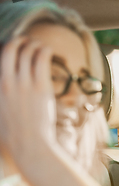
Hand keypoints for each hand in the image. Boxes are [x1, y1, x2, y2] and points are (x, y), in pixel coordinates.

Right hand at [0, 37, 55, 167]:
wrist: (29, 145)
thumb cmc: (13, 136)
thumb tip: (3, 91)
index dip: (4, 50)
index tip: (9, 49)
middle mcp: (6, 83)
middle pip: (9, 50)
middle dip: (17, 41)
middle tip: (24, 40)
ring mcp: (24, 84)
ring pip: (27, 53)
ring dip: (33, 44)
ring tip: (38, 45)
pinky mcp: (41, 88)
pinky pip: (41, 61)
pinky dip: (44, 51)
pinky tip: (47, 50)